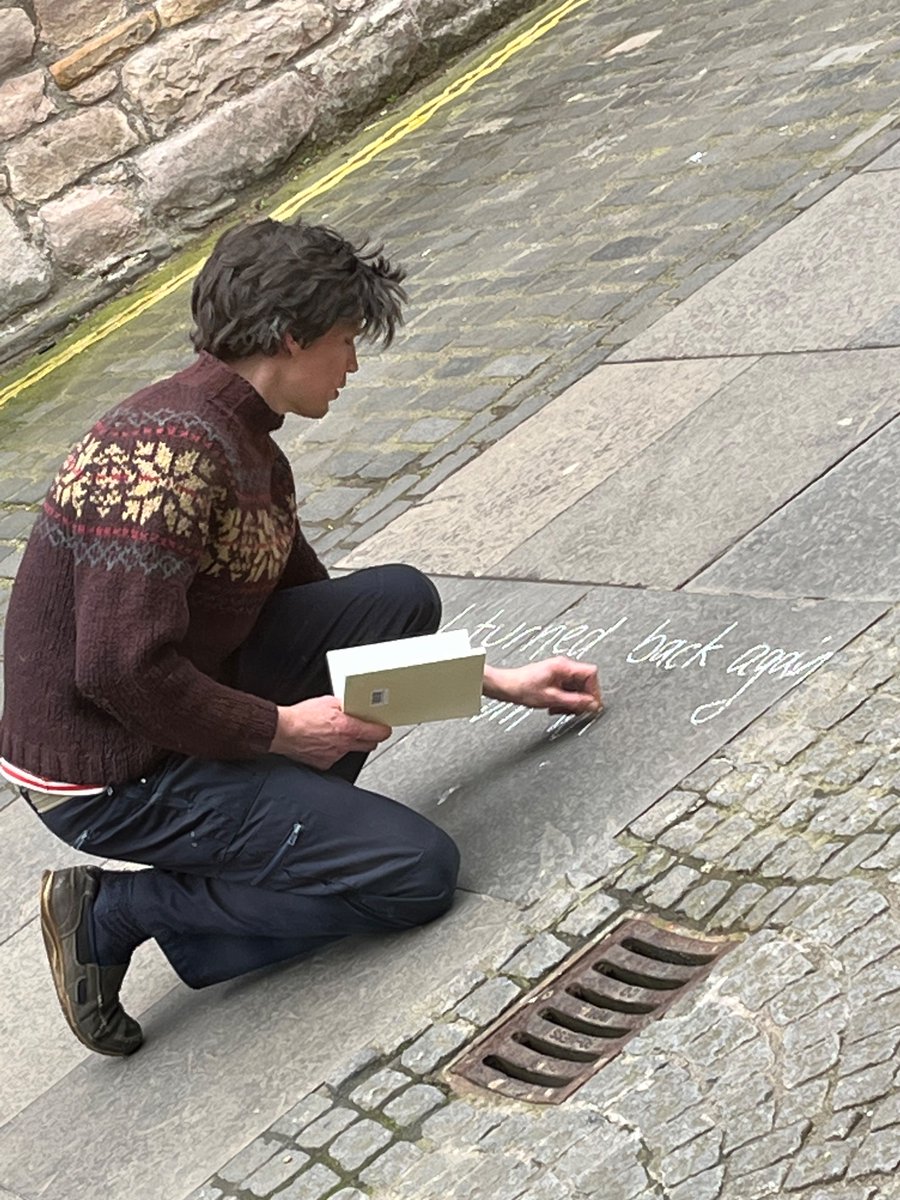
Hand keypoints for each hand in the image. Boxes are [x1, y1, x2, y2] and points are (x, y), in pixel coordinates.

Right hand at [270, 696, 391, 769]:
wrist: (283, 731)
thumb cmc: (301, 717)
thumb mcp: (327, 702)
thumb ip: (345, 705)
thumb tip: (354, 705)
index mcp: (347, 728)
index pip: (378, 733)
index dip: (384, 729)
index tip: (384, 727)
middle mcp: (344, 744)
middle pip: (370, 745)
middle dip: (371, 737)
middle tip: (367, 729)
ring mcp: (335, 755)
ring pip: (352, 750)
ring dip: (350, 742)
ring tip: (336, 733)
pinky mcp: (325, 763)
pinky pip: (336, 756)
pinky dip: (334, 749)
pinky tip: (325, 741)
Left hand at [483, 657, 601, 713]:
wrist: (505, 687)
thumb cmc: (522, 688)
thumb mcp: (552, 698)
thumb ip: (574, 702)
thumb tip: (592, 705)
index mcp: (564, 666)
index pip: (591, 674)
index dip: (594, 691)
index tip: (589, 704)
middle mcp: (563, 666)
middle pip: (585, 683)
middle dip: (580, 699)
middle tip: (571, 710)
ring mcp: (559, 672)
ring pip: (577, 689)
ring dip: (571, 702)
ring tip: (558, 709)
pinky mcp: (555, 679)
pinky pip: (568, 690)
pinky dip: (564, 701)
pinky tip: (554, 706)